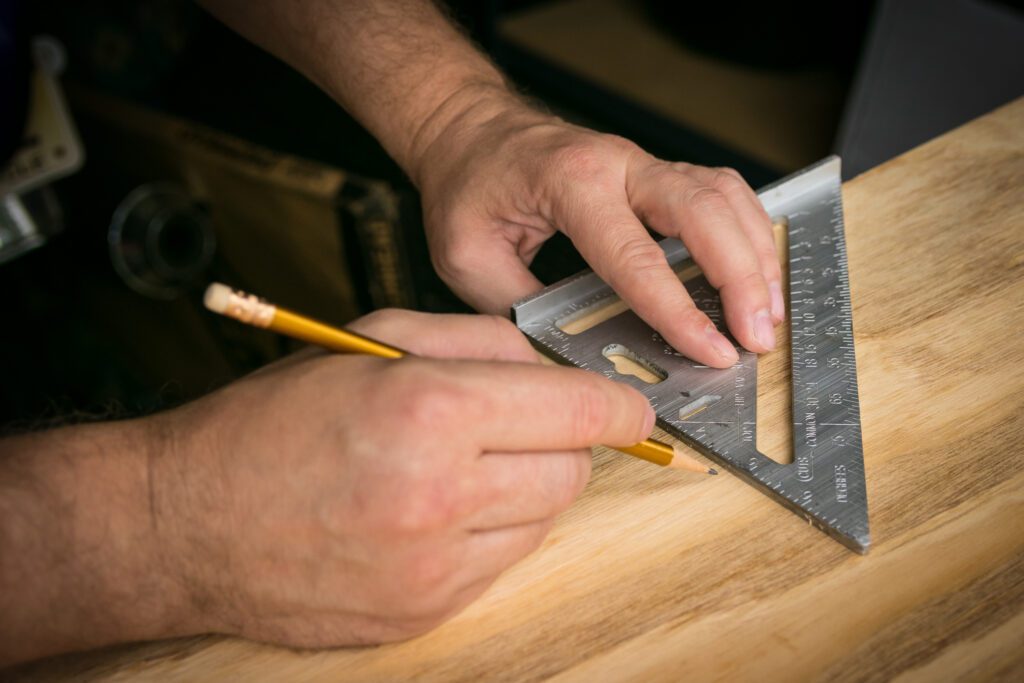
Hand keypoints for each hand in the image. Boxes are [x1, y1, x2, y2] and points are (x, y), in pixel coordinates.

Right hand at [149, 310, 653, 647]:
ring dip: (525, 489)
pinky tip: (436, 511)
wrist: (189, 521)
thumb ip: (474, 342)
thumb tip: (551, 366)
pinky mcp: (425, 613)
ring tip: (462, 467)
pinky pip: (501, 565)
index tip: (631, 408)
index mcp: (428, 411)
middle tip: (516, 426)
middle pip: (570, 472)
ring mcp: (434, 567)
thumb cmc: (272, 422)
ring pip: (543, 522)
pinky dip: (490, 532)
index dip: (618, 407)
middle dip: (562, 443)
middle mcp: (439, 495)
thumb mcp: (370, 344)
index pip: (575, 412)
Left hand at [415, 100, 783, 367]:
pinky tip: (754, 270)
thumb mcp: (466, 254)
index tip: (711, 350)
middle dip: (741, 277)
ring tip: (768, 313)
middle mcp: (617, 164)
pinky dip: (746, 231)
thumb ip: (514, 306)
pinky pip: (718, 192)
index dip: (678, 309)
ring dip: (754, 253)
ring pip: (723, 195)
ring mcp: (641, 162)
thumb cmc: (466, 186)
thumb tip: (561, 356)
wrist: (470, 131)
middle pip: (703, 212)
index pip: (637, 256)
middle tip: (758, 336)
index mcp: (570, 184)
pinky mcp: (653, 172)